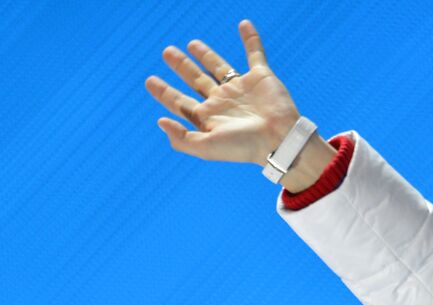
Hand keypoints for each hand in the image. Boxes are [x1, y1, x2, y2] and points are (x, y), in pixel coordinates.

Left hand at [145, 19, 300, 163]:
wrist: (278, 139)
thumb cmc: (244, 147)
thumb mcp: (207, 148)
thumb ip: (182, 138)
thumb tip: (160, 121)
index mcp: (209, 118)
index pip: (181, 102)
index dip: (164, 92)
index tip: (150, 81)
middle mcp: (222, 102)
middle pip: (196, 81)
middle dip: (182, 67)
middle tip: (167, 53)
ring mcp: (241, 88)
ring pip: (218, 66)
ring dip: (206, 54)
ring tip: (191, 44)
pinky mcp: (260, 77)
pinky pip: (255, 54)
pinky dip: (251, 39)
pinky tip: (244, 25)